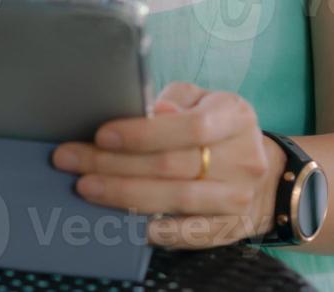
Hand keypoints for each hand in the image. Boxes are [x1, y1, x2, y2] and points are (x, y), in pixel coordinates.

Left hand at [50, 81, 286, 249]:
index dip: (142, 133)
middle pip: (172, 165)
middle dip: (113, 163)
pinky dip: (156, 231)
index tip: (101, 135)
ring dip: (124, 195)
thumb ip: (172, 101)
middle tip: (71, 160)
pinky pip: (191, 234)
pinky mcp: (232, 228)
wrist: (263, 172)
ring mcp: (239, 197)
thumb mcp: (199, 99)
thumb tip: (150, 111)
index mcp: (234, 116)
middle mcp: (244, 159)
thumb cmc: (213, 125)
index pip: (191, 126)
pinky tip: (123, 223)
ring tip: (85, 187)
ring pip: (177, 199)